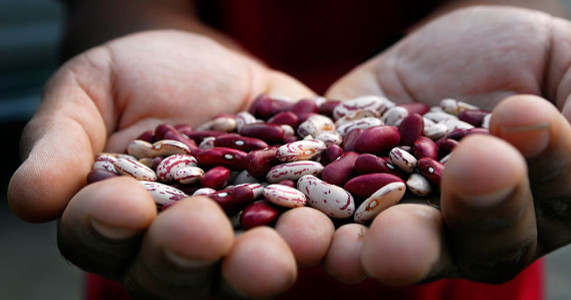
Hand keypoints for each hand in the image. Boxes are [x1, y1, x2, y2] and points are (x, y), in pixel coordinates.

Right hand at [7, 30, 334, 298]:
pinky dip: (316, 230)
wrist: (203, 64)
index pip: (103, 235)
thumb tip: (28, 198)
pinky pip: (303, 227)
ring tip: (283, 247)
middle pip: (177, 268)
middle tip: (203, 234)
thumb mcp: (86, 95)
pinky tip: (326, 223)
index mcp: (116, 220)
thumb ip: (59, 144)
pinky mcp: (291, 210)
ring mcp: (239, 231)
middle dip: (189, 254)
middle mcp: (176, 242)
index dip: (109, 226)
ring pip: (243, 265)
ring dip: (261, 261)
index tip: (120, 204)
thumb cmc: (132, 79)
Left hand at [325, 6, 570, 283]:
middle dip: (479, 208)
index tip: (529, 116)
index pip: (554, 191)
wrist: (439, 53)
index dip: (548, 159)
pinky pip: (342, 226)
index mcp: (545, 196)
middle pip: (485, 237)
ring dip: (397, 248)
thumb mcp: (566, 60)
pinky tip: (312, 229)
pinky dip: (327, 231)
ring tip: (379, 243)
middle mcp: (481, 222)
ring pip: (412, 247)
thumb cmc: (517, 57)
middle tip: (476, 170)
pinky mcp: (353, 202)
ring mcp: (414, 218)